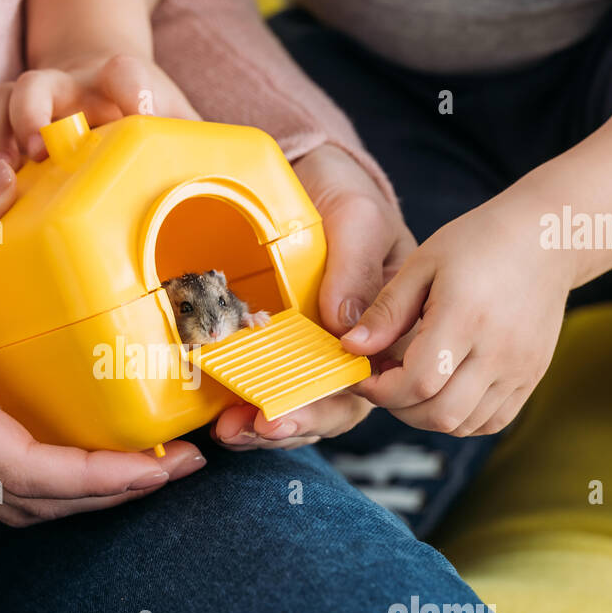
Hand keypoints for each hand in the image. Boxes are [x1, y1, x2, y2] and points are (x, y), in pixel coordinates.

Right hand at [0, 53, 199, 175]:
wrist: (103, 93)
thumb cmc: (145, 119)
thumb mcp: (176, 126)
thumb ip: (194, 147)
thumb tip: (234, 187)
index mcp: (117, 84)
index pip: (123, 71)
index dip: (128, 87)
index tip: (132, 109)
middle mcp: (68, 89)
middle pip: (39, 83)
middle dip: (33, 112)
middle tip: (41, 147)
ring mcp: (29, 108)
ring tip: (4, 173)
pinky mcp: (2, 133)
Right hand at [0, 160, 204, 525]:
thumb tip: (5, 173)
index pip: (39, 473)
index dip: (109, 478)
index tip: (165, 466)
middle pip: (41, 503)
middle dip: (114, 493)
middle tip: (175, 465)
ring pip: (14, 503)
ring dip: (77, 495)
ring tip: (129, 465)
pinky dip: (34, 483)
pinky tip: (51, 448)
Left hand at [212, 143, 417, 449]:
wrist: (310, 180)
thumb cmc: (346, 197)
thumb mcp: (358, 218)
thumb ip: (356, 266)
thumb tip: (342, 324)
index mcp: (391, 328)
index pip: (376, 380)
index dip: (341, 400)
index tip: (306, 405)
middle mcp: (358, 353)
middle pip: (336, 408)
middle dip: (297, 424)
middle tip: (261, 427)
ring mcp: (318, 360)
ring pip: (300, 413)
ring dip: (265, 431)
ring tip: (231, 432)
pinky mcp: (280, 359)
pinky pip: (267, 398)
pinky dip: (245, 415)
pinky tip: (220, 421)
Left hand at [342, 199, 573, 436]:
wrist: (547, 239)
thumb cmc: (479, 243)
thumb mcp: (422, 264)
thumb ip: (386, 311)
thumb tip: (351, 348)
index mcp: (465, 318)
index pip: (415, 384)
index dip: (379, 390)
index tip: (362, 375)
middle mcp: (498, 352)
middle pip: (438, 414)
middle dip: (397, 407)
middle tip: (384, 380)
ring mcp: (520, 369)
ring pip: (462, 424)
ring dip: (426, 415)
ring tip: (412, 382)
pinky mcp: (532, 377)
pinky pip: (490, 422)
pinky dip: (459, 418)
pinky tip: (443, 389)